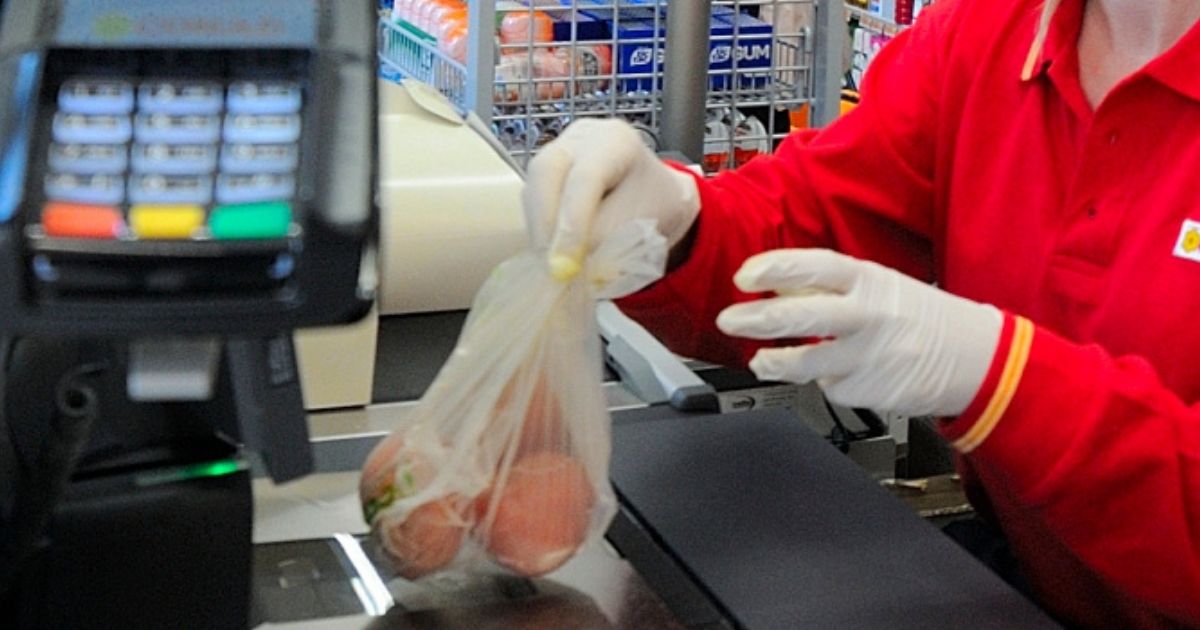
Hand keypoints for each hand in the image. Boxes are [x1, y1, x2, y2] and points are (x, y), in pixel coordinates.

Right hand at [522, 118, 699, 280]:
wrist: (654, 196)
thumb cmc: (652, 206)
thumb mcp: (641, 223)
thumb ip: (604, 237)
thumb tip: (564, 262)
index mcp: (615, 140)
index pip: (586, 177)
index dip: (573, 222)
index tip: (565, 265)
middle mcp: (581, 137)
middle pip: (547, 171)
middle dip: (545, 223)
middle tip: (550, 266)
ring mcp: (558, 150)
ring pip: (534, 186)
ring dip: (540, 230)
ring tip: (553, 264)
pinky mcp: (545, 173)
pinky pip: (532, 199)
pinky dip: (540, 228)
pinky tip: (551, 251)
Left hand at [716, 249, 1002, 416]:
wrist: (975, 359)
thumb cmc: (918, 316)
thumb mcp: (879, 286)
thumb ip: (828, 287)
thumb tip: (776, 285)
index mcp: (870, 280)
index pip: (814, 267)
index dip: (774, 269)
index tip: (744, 276)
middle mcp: (868, 315)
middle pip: (802, 315)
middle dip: (757, 318)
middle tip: (729, 320)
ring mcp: (869, 356)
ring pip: (806, 362)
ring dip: (774, 362)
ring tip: (760, 361)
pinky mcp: (869, 391)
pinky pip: (830, 386)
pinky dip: (825, 381)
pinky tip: (839, 372)